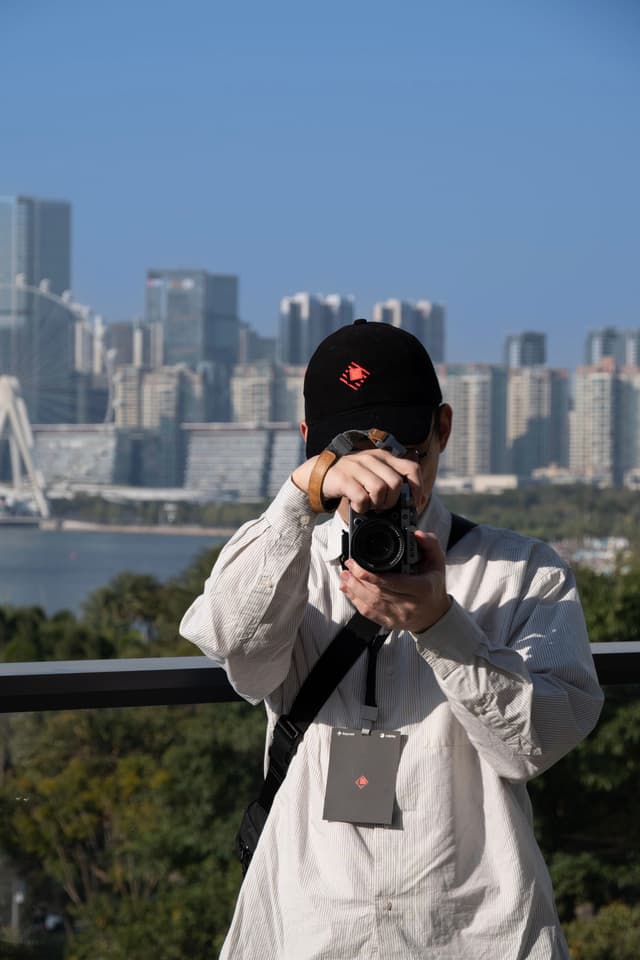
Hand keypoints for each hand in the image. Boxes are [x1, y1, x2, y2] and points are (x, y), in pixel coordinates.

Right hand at [292, 448, 425, 514]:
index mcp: (384, 457)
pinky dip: (362, 507)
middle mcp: (372, 459)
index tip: (415, 502)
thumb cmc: (350, 477)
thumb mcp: (373, 471)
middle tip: (382, 506)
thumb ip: (390, 478)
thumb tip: (411, 498)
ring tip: (369, 505)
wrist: (319, 474)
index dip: (417, 488)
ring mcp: (357, 468)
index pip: (411, 469)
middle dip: (392, 501)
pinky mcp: (345, 479)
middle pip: (396, 484)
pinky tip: (357, 505)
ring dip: (377, 504)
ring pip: (381, 490)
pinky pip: (362, 498)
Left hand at [339, 530, 450, 632]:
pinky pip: (369, 613)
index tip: (358, 564)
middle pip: (378, 593)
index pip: (393, 582)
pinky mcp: (389, 623)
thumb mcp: (437, 562)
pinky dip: (355, 600)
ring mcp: (398, 616)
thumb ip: (430, 544)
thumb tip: (417, 533)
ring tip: (345, 574)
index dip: (371, 575)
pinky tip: (347, 589)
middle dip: (359, 578)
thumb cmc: (434, 586)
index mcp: (422, 588)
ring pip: (371, 603)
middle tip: (349, 564)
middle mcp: (410, 605)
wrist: (435, 614)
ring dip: (354, 588)